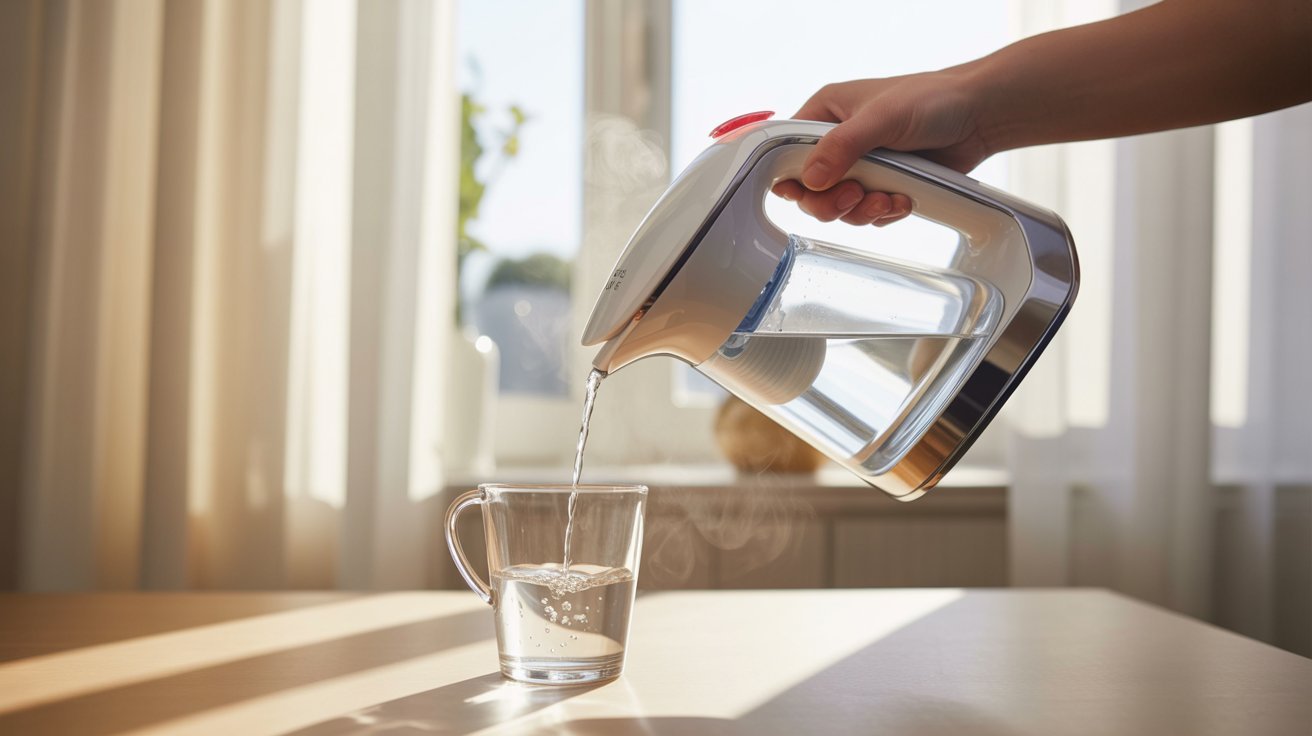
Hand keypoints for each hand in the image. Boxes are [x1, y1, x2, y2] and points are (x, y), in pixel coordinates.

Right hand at [772, 71, 990, 226]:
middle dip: (833, 201)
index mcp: (825, 114)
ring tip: (889, 199)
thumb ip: (842, 147)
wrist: (979, 116)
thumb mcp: (882, 118)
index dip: (792, 176)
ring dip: (862, 211)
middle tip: (856, 197)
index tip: (808, 191)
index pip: (787, 152)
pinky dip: (883, 213)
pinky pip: (866, 213)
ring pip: (839, 207)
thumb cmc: (932, 100)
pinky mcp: (882, 185)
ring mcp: (860, 166)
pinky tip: (903, 200)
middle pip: (810, 189)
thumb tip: (810, 179)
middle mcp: (837, 142)